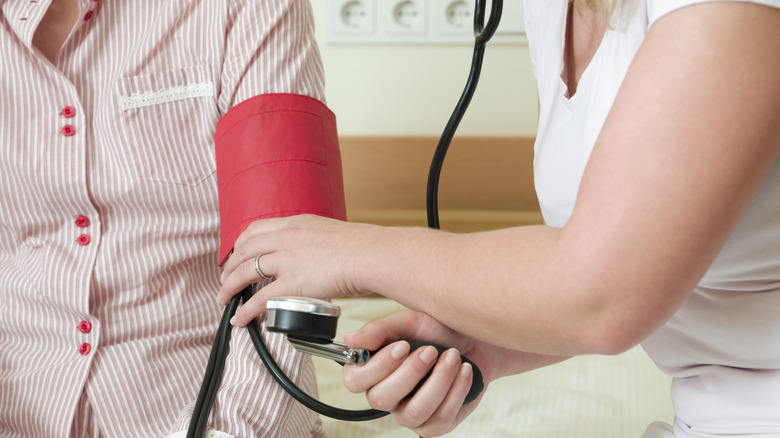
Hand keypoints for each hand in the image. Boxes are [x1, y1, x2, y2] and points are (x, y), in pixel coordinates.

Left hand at [217, 214, 375, 325]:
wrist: (374, 255)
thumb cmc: (364, 247)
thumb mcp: (333, 233)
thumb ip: (318, 242)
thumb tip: (318, 256)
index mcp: (297, 223)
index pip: (256, 229)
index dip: (240, 244)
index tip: (237, 254)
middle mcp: (287, 237)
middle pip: (244, 250)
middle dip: (229, 266)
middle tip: (226, 278)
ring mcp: (288, 259)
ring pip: (244, 272)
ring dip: (229, 286)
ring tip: (224, 298)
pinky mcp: (293, 283)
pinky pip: (259, 299)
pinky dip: (245, 310)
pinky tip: (240, 319)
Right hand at [341, 311, 494, 436]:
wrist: (473, 342)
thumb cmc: (437, 332)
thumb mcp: (408, 322)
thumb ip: (379, 330)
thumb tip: (350, 339)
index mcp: (371, 372)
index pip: (354, 381)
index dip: (378, 366)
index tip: (402, 346)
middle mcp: (385, 396)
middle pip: (381, 399)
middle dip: (411, 372)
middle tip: (431, 350)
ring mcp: (408, 415)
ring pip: (415, 411)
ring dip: (438, 380)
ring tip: (453, 356)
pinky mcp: (434, 425)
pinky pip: (440, 418)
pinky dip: (456, 390)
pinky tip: (463, 370)